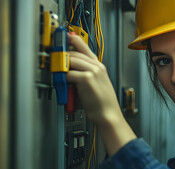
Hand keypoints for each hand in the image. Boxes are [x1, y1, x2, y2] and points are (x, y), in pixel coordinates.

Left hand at [66, 33, 135, 155]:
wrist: (109, 115)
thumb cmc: (102, 103)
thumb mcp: (96, 83)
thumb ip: (84, 73)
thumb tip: (68, 68)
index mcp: (99, 66)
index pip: (83, 46)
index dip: (71, 39)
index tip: (63, 37)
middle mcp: (97, 66)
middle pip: (73, 52)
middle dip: (62, 57)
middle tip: (56, 64)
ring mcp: (93, 71)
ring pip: (70, 61)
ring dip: (62, 68)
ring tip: (60, 77)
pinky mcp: (87, 79)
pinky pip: (68, 74)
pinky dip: (64, 80)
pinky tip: (67, 86)